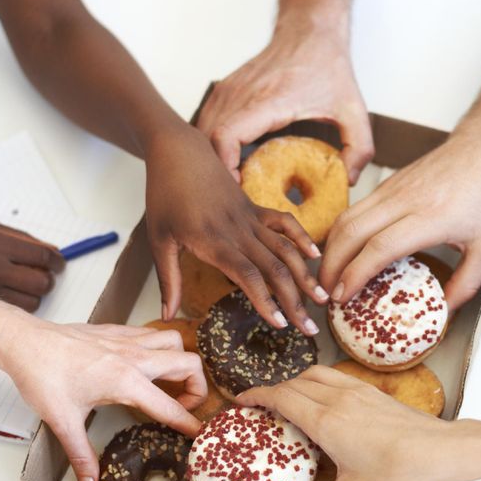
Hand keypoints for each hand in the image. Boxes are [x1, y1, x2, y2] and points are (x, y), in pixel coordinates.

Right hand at [0, 217, 65, 311]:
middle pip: (41, 281)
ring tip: (22, 285)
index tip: (58, 264)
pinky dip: (21, 306)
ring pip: (33, 300)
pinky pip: (17, 312)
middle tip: (41, 275)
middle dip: (47, 279)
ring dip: (34, 294)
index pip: (42, 255)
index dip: (56, 261)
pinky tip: (10, 296)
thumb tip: (50, 249)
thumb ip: (19, 237)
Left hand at [0, 319, 206, 480]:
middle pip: (189, 364)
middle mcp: (134, 358)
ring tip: (169, 382)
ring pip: (175, 341)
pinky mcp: (117, 331)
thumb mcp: (63, 421)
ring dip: (181, 361)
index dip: (190, 423)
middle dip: (197, 387)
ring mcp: (127, 340)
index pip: (170, 407)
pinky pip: (153, 334)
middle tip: (182, 406)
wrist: (24, 342)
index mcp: (126, 382)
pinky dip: (160, 347)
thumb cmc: (42, 376)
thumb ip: (82, 454)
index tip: (200, 433)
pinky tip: (145, 364)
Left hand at [145, 126, 328, 332]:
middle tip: (309, 329)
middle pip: (274, 268)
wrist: (177, 151)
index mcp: (212, 240)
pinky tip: (316, 257)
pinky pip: (285, 222)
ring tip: (322, 299)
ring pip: (285, 248)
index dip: (266, 301)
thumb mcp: (158, 240)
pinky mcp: (256, 207)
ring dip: (306, 275)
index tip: (280, 325)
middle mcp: (237, 230)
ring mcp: (250, 217)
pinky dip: (302, 238)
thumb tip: (168, 316)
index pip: (247, 276)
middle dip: (294, 300)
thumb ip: (168, 280)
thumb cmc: (163, 196)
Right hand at [196, 26, 373, 184]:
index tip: (239, 189)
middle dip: (218, 171)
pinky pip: (207, 121)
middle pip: (208, 140)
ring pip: (203, 131)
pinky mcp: (225, 89)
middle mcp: (242, 94)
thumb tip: (349, 180)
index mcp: (269, 101)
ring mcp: (229, 89)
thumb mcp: (354, 110)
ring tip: (233, 183)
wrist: (310, 30)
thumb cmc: (329, 67)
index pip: (226, 137)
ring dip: (213, 158)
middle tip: (238, 197)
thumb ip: (360, 147)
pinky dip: (212, 144)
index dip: (225, 168)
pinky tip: (231, 161)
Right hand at [236, 365, 459, 480]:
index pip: (281, 397)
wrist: (440, 450)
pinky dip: (320, 382)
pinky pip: (337, 377)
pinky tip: (325, 401)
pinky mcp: (373, 392)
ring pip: (316, 374)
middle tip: (261, 406)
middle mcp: (338, 398)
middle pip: (294, 383)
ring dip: (297, 382)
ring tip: (290, 400)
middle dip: (273, 391)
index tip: (241, 400)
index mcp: (326, 420)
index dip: (257, 396)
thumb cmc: (399, 470)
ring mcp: (357, 391)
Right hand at [320, 133, 480, 308]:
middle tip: (325, 293)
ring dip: (330, 248)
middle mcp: (405, 200)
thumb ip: (466, 283)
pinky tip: (342, 252)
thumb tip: (444, 311)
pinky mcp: (388, 184)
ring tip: (328, 276)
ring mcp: (393, 189)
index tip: (343, 297)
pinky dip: (340, 233)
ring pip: (347, 217)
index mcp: (431, 218)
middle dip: (331, 266)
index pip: (380, 247)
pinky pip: (354, 209)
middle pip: (352, 232)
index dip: (356, 274)